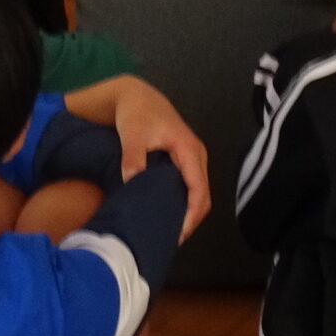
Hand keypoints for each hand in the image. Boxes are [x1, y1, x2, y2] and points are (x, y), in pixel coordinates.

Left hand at [70, 76, 212, 240]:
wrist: (135, 95)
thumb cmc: (135, 113)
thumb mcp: (132, 133)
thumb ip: (133, 156)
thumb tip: (132, 181)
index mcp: (189, 150)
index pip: (199, 190)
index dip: (191, 215)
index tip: (177, 234)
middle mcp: (196, 156)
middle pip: (203, 197)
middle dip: (191, 220)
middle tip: (171, 240)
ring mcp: (192, 159)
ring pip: (198, 193)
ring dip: (188, 213)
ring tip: (169, 232)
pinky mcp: (184, 161)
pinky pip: (190, 187)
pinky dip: (183, 203)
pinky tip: (168, 214)